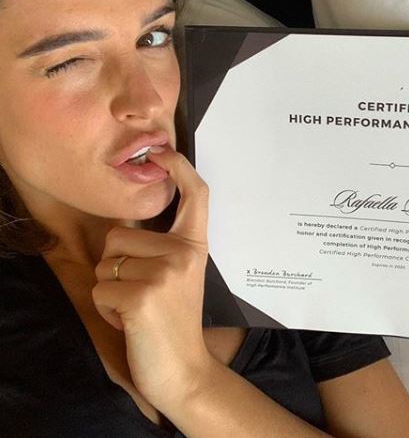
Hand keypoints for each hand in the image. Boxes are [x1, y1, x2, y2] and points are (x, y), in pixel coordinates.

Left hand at [92, 145, 214, 412]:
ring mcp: (163, 274)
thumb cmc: (174, 323)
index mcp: (195, 247)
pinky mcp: (140, 296)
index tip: (167, 152)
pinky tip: (131, 322)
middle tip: (144, 294)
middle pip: (119, 235)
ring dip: (110, 290)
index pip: (196, 197)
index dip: (181, 170)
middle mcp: (182, 254)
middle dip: (116, 266)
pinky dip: (106, 310)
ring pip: (104, 263)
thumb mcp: (180, 277)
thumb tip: (130, 225)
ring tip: (138, 308)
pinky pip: (98, 289)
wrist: (184, 370)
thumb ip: (164, 249)